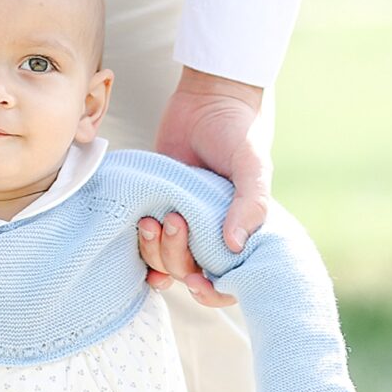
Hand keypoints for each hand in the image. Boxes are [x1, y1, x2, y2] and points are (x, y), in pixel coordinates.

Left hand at [142, 68, 271, 307]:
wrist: (208, 98)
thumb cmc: (239, 130)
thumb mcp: (253, 164)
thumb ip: (251, 202)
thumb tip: (234, 245)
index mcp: (239, 233)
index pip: (229, 281)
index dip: (213, 293)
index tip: (198, 283)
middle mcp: (211, 234)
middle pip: (189, 272)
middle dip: (177, 256)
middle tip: (173, 220)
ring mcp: (183, 223)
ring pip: (164, 260)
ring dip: (154, 250)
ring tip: (151, 218)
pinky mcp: (157, 206)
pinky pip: (144, 242)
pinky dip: (139, 247)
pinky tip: (138, 233)